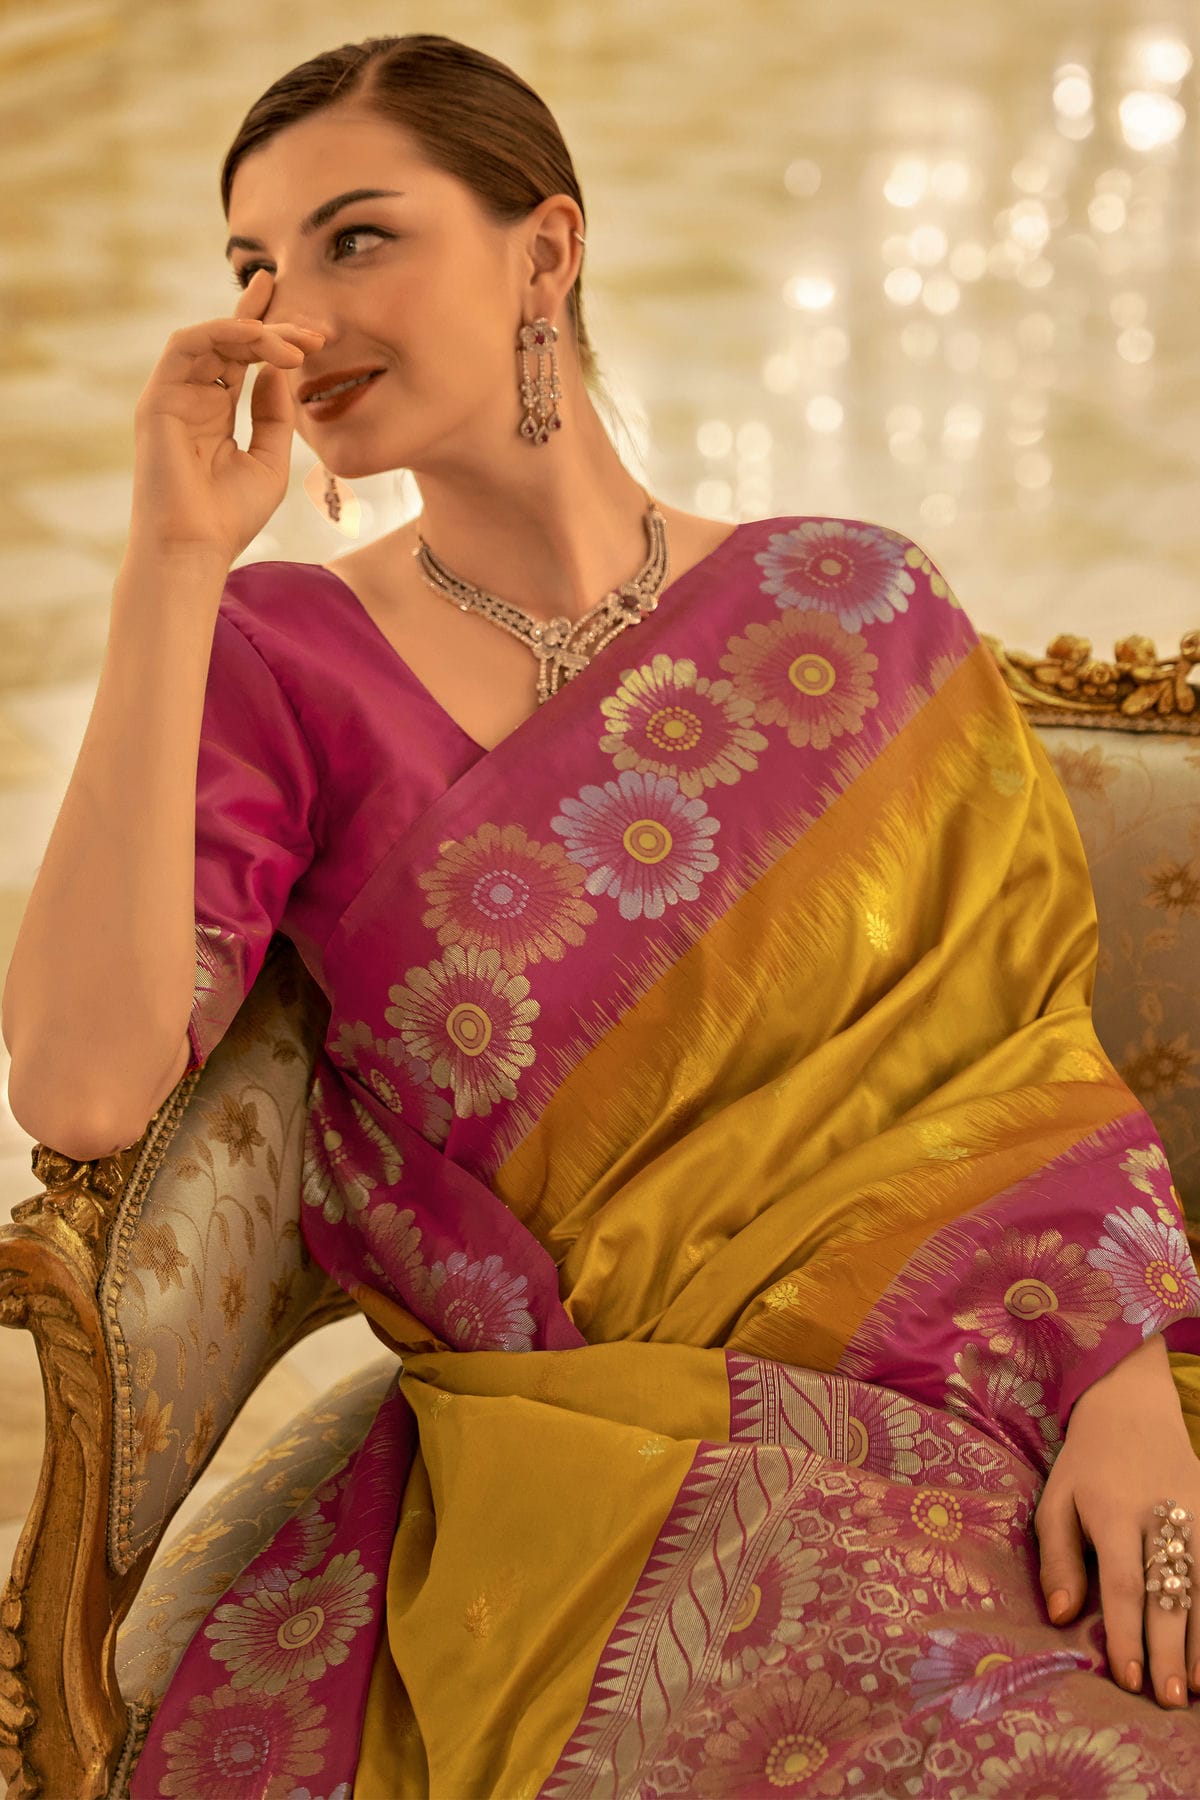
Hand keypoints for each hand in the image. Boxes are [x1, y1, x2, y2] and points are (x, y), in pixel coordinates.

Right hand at [129, 268, 323, 564]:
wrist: (194, 548)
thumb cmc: (230, 517)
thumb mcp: (270, 461)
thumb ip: (274, 415)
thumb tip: (279, 369)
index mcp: (215, 411)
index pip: (240, 356)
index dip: (268, 328)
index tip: (308, 321)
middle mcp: (192, 396)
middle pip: (230, 340)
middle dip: (275, 328)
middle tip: (315, 332)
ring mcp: (172, 395)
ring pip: (212, 337)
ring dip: (255, 330)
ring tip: (296, 346)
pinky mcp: (157, 397)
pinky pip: (187, 345)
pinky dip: (222, 332)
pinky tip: (258, 338)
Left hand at [1034, 1332, 1198, 1707]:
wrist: (1141, 1401)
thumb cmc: (1091, 1458)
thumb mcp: (1058, 1496)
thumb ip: (1057, 1557)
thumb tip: (1061, 1615)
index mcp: (1112, 1511)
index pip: (1123, 1584)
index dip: (1128, 1634)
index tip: (1128, 1678)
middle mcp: (1160, 1515)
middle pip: (1169, 1593)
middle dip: (1170, 1650)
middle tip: (1169, 1699)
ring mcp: (1197, 1513)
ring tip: (1195, 1688)